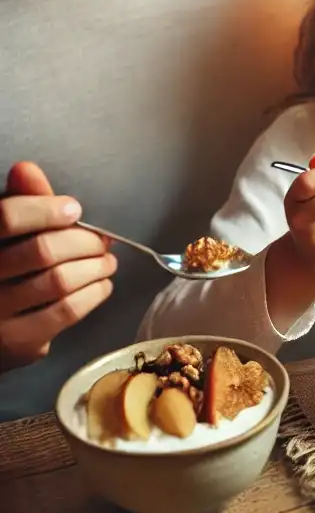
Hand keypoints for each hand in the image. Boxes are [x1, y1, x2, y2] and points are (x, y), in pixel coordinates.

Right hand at [0, 162, 116, 371]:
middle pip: (43, 250)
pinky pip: (68, 311)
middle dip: (84, 241)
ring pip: (60, 281)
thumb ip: (21, 204)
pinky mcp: (17, 344)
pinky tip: (101, 284)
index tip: (74, 209)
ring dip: (96, 266)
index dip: (46, 209)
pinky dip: (95, 292)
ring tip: (106, 261)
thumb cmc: (4, 275)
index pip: (6, 217)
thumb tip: (27, 168)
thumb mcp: (7, 238)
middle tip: (101, 241)